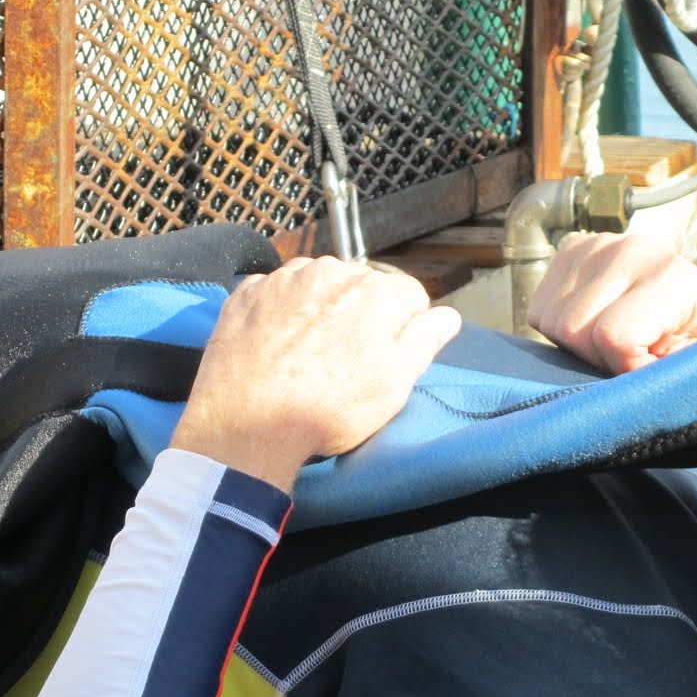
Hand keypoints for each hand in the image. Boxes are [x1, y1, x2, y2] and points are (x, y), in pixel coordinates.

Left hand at [172, 257, 460, 490]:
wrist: (247, 424)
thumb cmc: (330, 409)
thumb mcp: (394, 385)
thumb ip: (425, 341)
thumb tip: (448, 316)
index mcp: (377, 292)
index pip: (411, 296)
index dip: (405, 328)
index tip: (388, 358)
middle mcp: (332, 271)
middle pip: (363, 285)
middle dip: (362, 314)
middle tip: (347, 360)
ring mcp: (284, 277)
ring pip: (320, 284)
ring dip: (322, 308)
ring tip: (310, 353)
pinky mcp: (247, 291)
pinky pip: (278, 292)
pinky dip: (283, 311)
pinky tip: (279, 345)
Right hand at [527, 232, 696, 373]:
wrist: (690, 317)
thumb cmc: (691, 352)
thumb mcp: (689, 372)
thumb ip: (659, 378)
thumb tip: (621, 387)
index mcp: (676, 278)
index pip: (614, 336)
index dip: (625, 367)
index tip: (648, 365)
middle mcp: (637, 249)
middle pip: (573, 329)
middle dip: (596, 356)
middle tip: (628, 353)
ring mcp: (600, 243)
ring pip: (551, 320)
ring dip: (577, 344)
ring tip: (614, 338)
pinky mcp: (572, 248)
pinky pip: (539, 308)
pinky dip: (559, 327)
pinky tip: (592, 322)